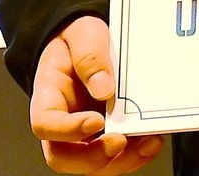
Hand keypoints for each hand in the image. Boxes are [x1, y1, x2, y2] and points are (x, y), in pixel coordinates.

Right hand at [29, 14, 164, 173]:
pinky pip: (116, 156)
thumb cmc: (78, 40)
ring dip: (121, 161)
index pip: (45, 124)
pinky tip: (153, 138)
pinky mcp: (106, 135)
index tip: (95, 121)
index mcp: (48, 97)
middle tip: (120, 142)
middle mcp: (62, 123)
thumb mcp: (83, 35)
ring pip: (93, 164)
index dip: (67, 130)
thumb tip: (103, 88)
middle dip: (94, 158)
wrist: (89, 42)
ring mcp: (84, 134)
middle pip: (64, 158)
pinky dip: (135, 154)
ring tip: (149, 142)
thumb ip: (90, 58)